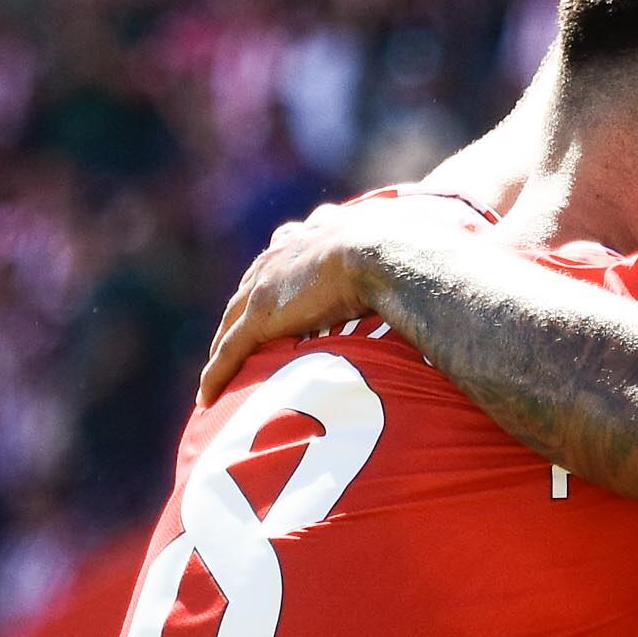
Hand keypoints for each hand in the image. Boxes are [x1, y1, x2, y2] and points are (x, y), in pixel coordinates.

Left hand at [197, 203, 386, 402]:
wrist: (380, 250)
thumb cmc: (398, 246)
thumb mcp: (391, 241)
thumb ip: (391, 249)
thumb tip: (431, 255)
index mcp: (306, 239)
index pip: (278, 264)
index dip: (269, 285)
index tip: (268, 299)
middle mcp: (277, 259)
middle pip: (246, 294)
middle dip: (239, 317)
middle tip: (236, 341)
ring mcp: (265, 288)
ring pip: (231, 325)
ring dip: (221, 350)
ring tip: (218, 374)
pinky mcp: (261, 316)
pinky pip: (229, 352)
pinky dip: (216, 375)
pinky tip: (206, 398)